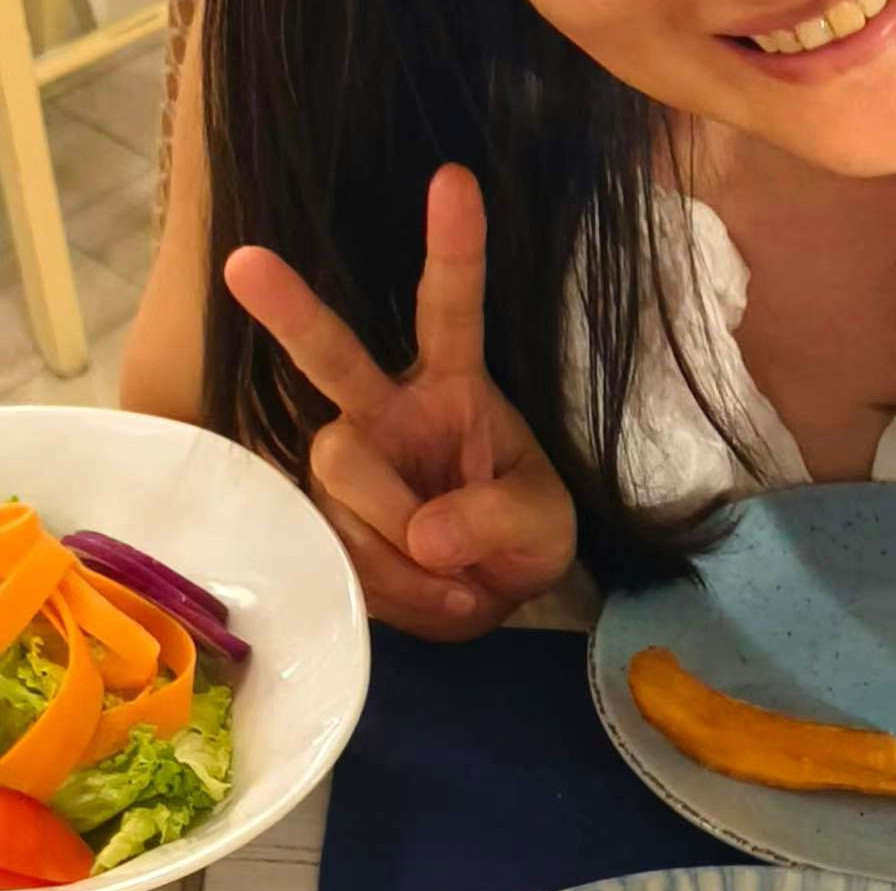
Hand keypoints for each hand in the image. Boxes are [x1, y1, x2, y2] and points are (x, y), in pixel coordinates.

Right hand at [224, 166, 576, 642]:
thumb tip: (427, 536)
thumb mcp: (543, 527)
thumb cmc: (518, 536)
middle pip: (333, 361)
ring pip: (344, 483)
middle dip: (290, 309)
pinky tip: (425, 595)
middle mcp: (384, 409)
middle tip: (243, 262)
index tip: (454, 179)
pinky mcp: (326, 520)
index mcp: (452, 384)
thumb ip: (496, 521)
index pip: (450, 307)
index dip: (453, 248)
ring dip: (403, 550)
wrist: (483, 596)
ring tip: (457, 581)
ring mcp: (347, 462)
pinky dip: (391, 588)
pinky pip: (342, 551)